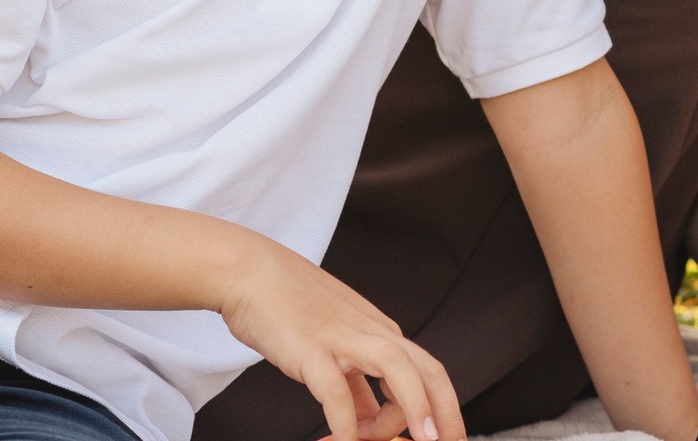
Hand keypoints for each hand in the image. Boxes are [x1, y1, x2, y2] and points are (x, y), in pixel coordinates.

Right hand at [216, 237, 464, 440]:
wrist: (251, 272)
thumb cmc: (291, 309)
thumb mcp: (335, 346)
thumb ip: (356, 384)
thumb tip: (367, 422)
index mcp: (382, 335)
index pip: (427, 374)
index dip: (438, 410)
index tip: (433, 440)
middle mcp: (373, 335)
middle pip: (427, 372)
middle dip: (446, 412)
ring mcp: (344, 339)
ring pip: (398, 371)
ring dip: (414, 409)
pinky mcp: (310, 349)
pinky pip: (336, 391)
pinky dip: (346, 423)